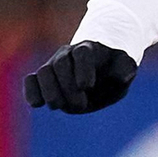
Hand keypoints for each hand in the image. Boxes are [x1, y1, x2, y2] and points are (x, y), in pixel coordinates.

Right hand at [23, 42, 138, 113]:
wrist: (102, 71)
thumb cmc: (114, 69)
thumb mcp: (126, 68)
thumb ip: (126, 69)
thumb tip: (121, 78)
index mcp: (90, 50)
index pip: (82, 53)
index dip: (82, 69)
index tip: (87, 87)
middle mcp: (68, 54)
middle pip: (61, 64)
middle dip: (68, 86)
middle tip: (81, 105)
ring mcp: (54, 66)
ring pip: (44, 72)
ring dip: (49, 91)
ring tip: (58, 106)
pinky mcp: (44, 80)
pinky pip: (31, 80)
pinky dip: (31, 91)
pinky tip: (36, 104)